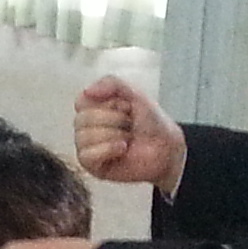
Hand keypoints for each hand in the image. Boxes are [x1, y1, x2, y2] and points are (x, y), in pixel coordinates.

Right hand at [73, 76, 185, 190]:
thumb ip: (110, 83)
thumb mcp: (133, 93)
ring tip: (127, 138)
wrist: (166, 146)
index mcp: (92, 108)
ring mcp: (86, 147)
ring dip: (114, 135)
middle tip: (129, 125)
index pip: (81, 101)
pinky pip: (87, 155)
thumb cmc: (151, 122)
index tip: (125, 107)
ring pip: (84, 137)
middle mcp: (85, 127)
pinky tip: (122, 149)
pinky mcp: (91, 165)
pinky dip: (108, 149)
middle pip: (82, 119)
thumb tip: (87, 91)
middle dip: (113, 119)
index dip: (107, 103)